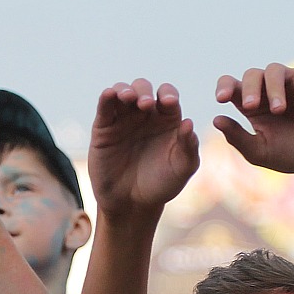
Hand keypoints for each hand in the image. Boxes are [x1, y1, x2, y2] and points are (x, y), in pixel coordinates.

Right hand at [87, 79, 198, 215]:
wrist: (132, 205)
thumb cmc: (161, 185)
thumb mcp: (181, 169)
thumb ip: (188, 147)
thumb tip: (189, 123)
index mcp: (167, 120)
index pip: (168, 96)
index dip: (168, 94)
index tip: (169, 103)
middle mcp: (145, 115)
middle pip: (143, 89)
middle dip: (144, 91)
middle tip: (146, 104)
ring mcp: (123, 120)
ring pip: (122, 92)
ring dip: (125, 90)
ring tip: (128, 98)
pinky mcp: (103, 128)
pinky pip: (104, 107)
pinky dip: (107, 96)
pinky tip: (110, 94)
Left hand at [213, 64, 293, 184]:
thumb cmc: (292, 154)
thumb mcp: (261, 152)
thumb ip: (238, 138)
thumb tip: (216, 119)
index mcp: (252, 104)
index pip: (232, 85)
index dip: (224, 86)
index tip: (221, 99)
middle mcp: (270, 89)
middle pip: (252, 74)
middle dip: (250, 88)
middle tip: (250, 107)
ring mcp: (293, 83)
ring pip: (276, 70)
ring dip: (274, 88)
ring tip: (279, 110)